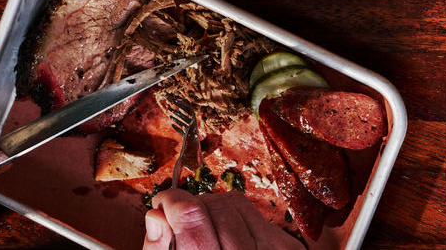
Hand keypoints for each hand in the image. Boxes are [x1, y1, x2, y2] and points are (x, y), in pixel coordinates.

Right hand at [143, 190, 302, 249]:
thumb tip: (156, 216)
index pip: (195, 224)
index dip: (174, 203)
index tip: (162, 200)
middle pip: (216, 209)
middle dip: (192, 206)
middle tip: (175, 216)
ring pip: (237, 204)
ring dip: (212, 209)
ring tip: (198, 228)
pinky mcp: (289, 249)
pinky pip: (255, 214)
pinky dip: (234, 218)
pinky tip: (223, 236)